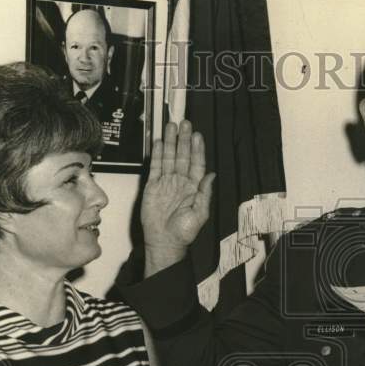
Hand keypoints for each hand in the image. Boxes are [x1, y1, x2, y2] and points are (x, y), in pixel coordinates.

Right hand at [140, 120, 215, 271]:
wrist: (164, 241)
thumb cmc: (184, 232)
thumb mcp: (200, 213)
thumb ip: (205, 193)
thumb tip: (212, 175)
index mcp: (194, 188)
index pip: (196, 164)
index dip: (197, 150)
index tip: (197, 136)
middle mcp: (180, 182)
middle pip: (182, 156)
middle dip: (184, 140)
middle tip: (185, 124)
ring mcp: (166, 182)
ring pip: (168, 157)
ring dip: (170, 142)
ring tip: (171, 127)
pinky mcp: (153, 186)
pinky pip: (155, 167)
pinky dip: (156, 154)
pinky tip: (158, 143)